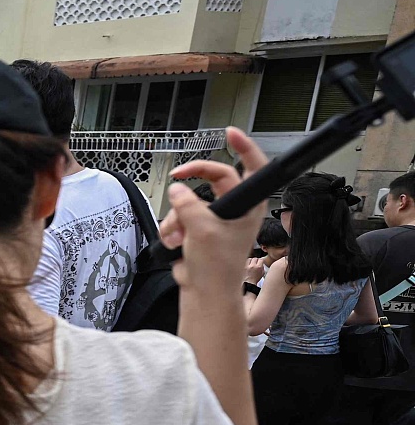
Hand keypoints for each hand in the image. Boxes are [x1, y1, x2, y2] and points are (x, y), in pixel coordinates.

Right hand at [159, 128, 262, 294]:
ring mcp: (215, 219)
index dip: (243, 147)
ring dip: (177, 218)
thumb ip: (188, 205)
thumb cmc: (217, 267)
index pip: (252, 167)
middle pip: (211, 180)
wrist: (205, 292)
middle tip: (176, 178)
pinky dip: (173, 229)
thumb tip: (177, 190)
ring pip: (189, 201)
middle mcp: (234, 209)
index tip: (231, 133)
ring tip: (179, 236)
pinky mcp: (198, 229)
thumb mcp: (202, 230)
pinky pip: (179, 217)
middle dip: (190, 188)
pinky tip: (176, 242)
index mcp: (247, 206)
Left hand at [243, 255, 268, 285]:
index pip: (260, 259)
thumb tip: (261, 264)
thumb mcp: (262, 273)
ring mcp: (248, 266)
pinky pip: (246, 262)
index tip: (260, 262)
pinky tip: (249, 265)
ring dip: (251, 260)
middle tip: (256, 262)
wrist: (249, 283)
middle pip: (255, 258)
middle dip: (256, 260)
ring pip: (250, 259)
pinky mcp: (244, 267)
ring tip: (252, 263)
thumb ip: (262, 267)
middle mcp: (253, 266)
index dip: (261, 260)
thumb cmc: (256, 279)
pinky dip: (248, 262)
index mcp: (258, 267)